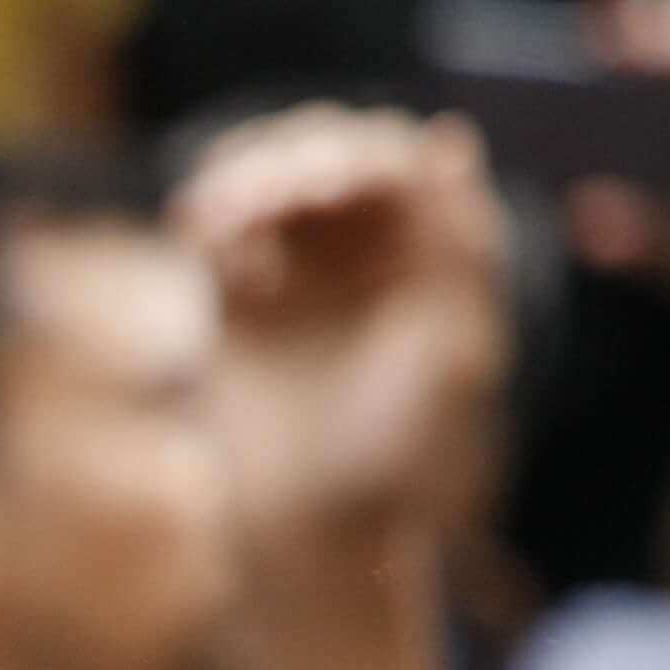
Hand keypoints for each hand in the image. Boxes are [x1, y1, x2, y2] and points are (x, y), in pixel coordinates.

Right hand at [173, 104, 512, 550]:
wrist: (312, 530)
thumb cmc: (398, 453)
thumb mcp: (457, 348)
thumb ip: (459, 244)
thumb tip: (446, 138)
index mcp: (430, 252)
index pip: (398, 161)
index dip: (366, 154)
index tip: (335, 188)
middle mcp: (362, 249)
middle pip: (327, 150)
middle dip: (300, 157)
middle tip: (277, 200)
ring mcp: (295, 268)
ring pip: (265, 173)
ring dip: (247, 176)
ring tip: (228, 216)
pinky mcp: (230, 298)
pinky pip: (214, 223)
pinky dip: (209, 212)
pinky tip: (211, 242)